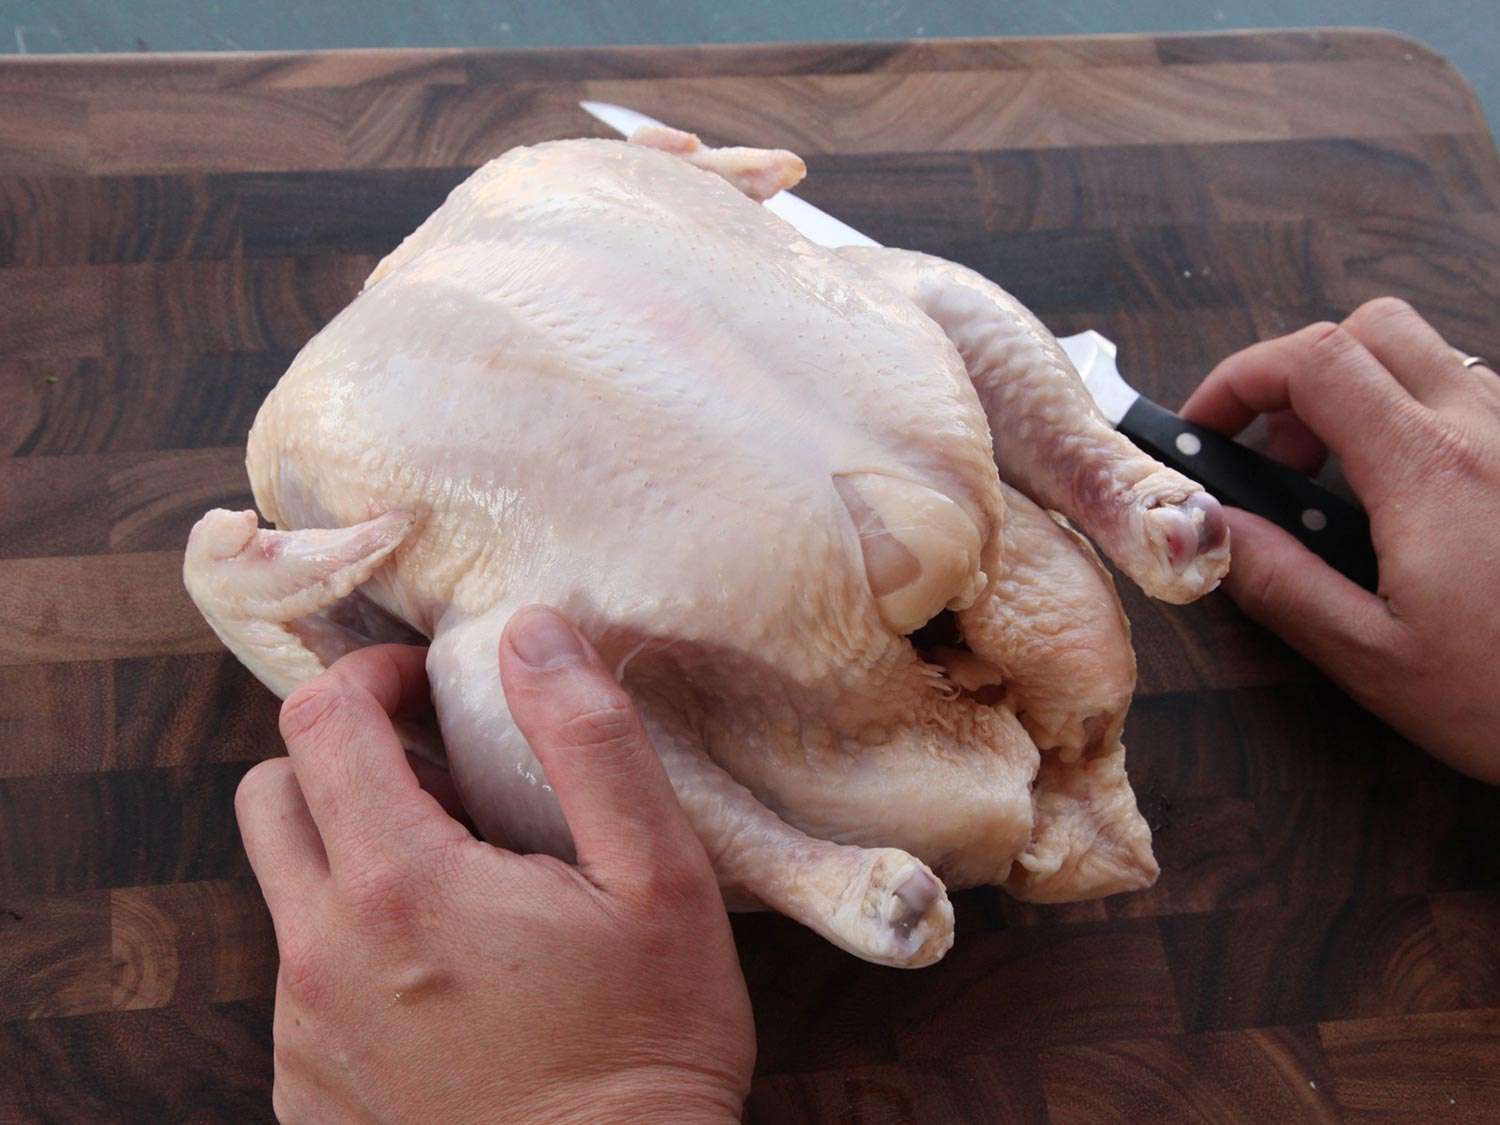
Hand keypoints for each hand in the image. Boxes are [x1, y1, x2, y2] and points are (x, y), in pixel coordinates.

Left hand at [234, 606, 755, 1122]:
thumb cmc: (650, 1047)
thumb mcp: (661, 879)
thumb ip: (590, 739)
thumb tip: (532, 632)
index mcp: (399, 887)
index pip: (322, 720)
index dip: (372, 675)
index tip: (428, 684)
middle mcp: (323, 957)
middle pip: (274, 793)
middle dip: (343, 757)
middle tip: (439, 779)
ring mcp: (303, 1034)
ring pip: (286, 887)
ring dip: (350, 852)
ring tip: (457, 883)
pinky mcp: (306, 1093)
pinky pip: (302, 976)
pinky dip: (354, 942)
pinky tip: (446, 974)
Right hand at [1181, 297, 1499, 782]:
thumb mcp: (1375, 659)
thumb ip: (1280, 581)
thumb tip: (1209, 528)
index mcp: (1431, 471)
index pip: (1314, 361)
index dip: (1239, 378)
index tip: (1207, 426)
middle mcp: (1489, 431)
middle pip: (1372, 328)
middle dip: (1298, 375)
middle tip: (1276, 458)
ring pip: (1427, 360)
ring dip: (1359, 398)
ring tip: (1341, 490)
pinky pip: (1473, 402)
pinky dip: (1414, 423)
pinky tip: (1411, 504)